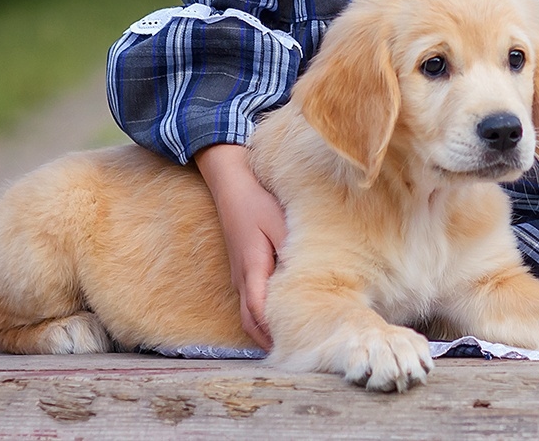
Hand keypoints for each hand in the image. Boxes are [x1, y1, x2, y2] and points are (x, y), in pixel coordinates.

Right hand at [195, 143, 287, 349]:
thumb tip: (308, 274)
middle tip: (294, 354)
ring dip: (264, 331)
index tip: (294, 344)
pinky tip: (278, 320)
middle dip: (268, 339)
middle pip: (251, 321)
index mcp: (252, 268)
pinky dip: (261, 317)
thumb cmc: (257, 202)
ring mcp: (239, 276)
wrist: (230, 185)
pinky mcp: (242, 270)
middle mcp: (242, 278)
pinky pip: (249, 302)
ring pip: (248, 314)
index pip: (260, 311)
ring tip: (287, 344)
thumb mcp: (279, 222)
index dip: (274, 331)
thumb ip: (292, 250)